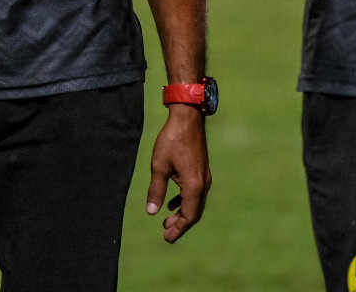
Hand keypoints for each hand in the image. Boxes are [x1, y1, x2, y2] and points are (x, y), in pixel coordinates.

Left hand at [145, 106, 210, 242]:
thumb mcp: (159, 166)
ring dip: (182, 213)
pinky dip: (184, 201)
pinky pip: (195, 193)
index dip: (178, 229)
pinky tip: (172, 202)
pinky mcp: (201, 170)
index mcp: (193, 186)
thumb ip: (156, 190)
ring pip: (195, 203)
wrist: (187, 118)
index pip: (189, 216)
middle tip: (165, 233)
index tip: (166, 238)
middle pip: (194, 212)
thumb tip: (151, 212)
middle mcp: (203, 184)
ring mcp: (204, 177)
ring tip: (167, 220)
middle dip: (180, 224)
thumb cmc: (172, 140)